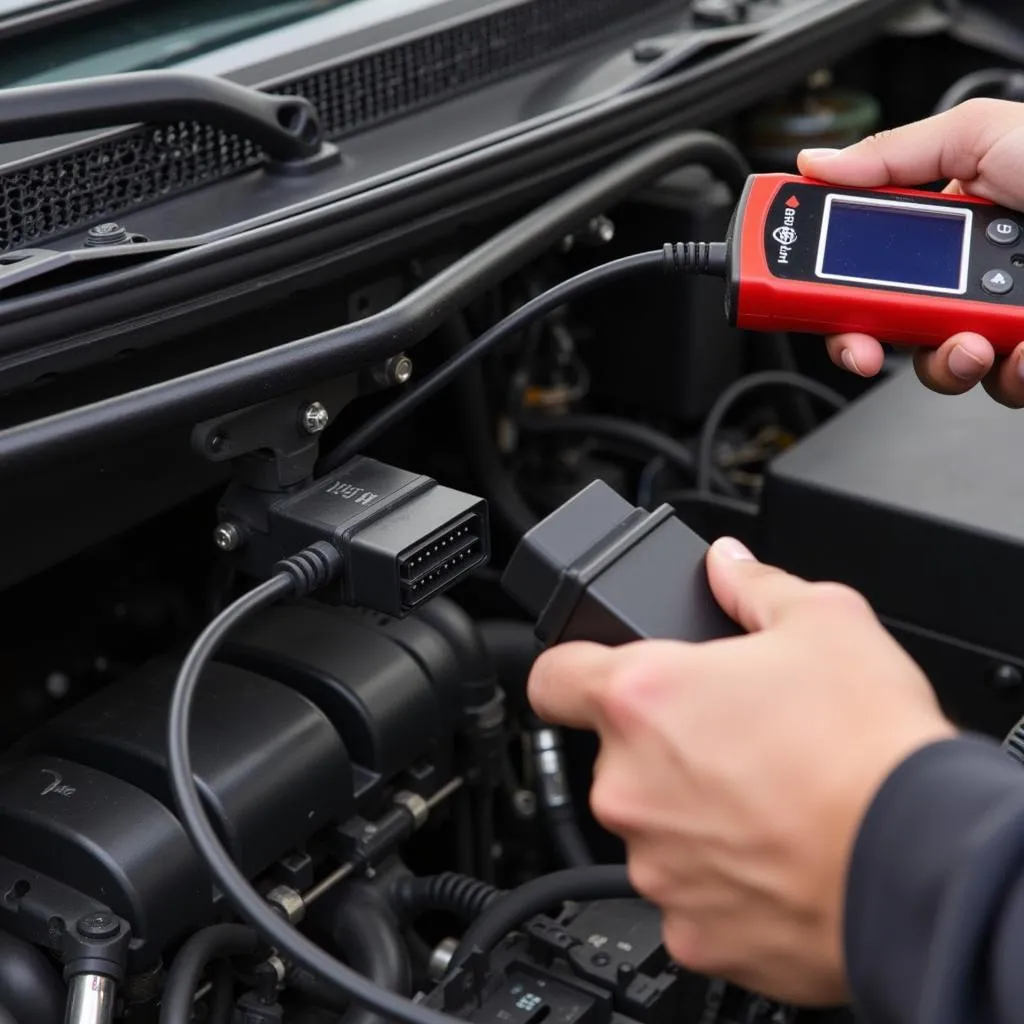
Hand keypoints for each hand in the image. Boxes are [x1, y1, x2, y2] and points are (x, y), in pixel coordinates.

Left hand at [527, 539, 955, 1005]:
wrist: (917, 862)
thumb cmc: (867, 747)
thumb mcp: (823, 621)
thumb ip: (753, 586)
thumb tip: (727, 565)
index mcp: (642, 697)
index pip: (551, 676)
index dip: (571, 668)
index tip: (591, 676)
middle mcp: (628, 783)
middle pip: (616, 753)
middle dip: (663, 744)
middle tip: (732, 737)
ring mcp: (653, 861)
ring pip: (652, 824)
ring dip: (689, 809)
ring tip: (763, 795)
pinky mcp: (686, 929)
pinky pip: (685, 890)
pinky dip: (717, 875)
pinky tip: (771, 854)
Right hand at [797, 98, 1023, 405]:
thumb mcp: (987, 135)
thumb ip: (896, 155)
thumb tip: (818, 165)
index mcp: (951, 219)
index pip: (862, 259)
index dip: (822, 283)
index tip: (793, 295)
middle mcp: (969, 272)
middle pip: (885, 325)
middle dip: (867, 342)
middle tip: (863, 343)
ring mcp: (1003, 318)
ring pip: (938, 366)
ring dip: (946, 361)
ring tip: (978, 336)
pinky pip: (999, 385)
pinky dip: (1009, 372)